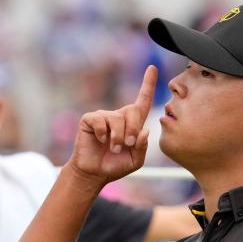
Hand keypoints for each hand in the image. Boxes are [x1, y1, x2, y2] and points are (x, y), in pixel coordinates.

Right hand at [67, 65, 156, 187]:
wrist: (94, 173)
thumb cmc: (115, 165)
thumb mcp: (135, 160)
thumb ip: (142, 147)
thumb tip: (145, 130)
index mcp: (132, 124)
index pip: (142, 101)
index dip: (148, 85)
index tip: (152, 68)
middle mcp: (118, 116)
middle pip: (133, 110)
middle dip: (133, 129)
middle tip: (128, 144)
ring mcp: (103, 117)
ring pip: (117, 118)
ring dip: (118, 137)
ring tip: (114, 148)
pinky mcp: (90, 119)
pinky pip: (100, 121)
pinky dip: (102, 133)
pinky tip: (99, 140)